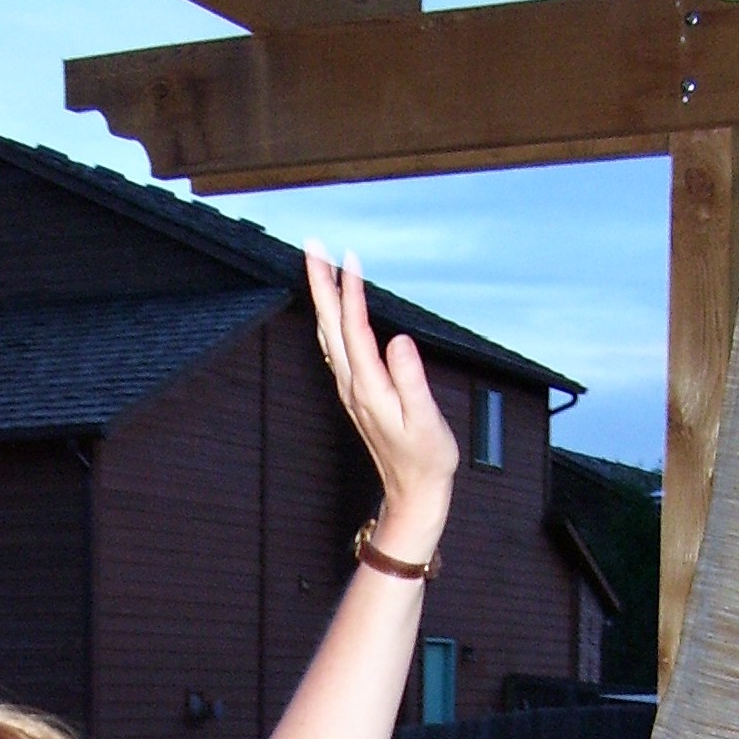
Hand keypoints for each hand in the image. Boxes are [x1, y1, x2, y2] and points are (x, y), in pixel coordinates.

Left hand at [306, 242, 457, 562]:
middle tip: (313, 246)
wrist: (413, 492)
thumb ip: (411, 380)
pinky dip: (332, 321)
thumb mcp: (426, 421)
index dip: (350, 292)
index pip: (354, 329)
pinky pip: (337, 348)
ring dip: (324, 298)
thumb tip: (398, 341)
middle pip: (331, 325)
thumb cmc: (425, 460)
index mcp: (369, 387)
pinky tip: (333, 311)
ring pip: (330, 334)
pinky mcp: (357, 394)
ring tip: (320, 267)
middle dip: (321, 283)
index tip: (349, 258)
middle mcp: (353, 385)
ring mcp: (352, 389)